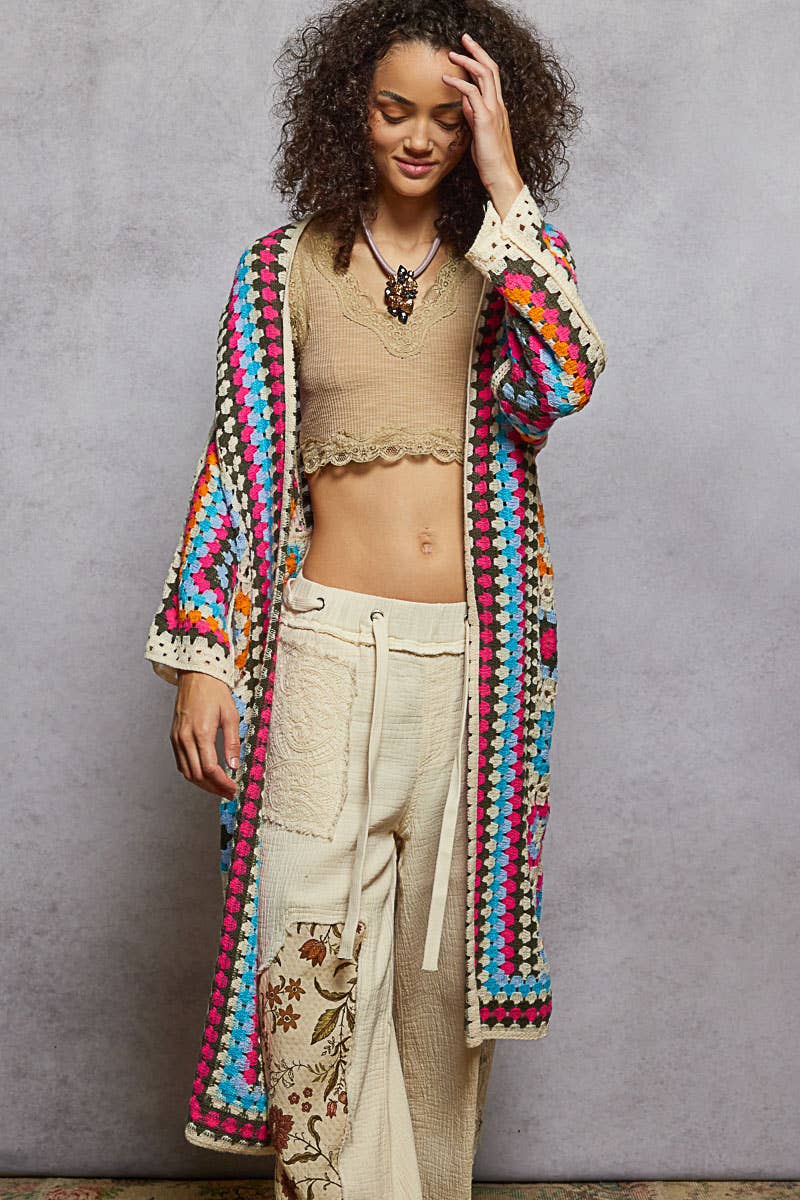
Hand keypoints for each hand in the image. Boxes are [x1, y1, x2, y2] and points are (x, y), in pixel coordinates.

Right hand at [170, 672, 239, 798]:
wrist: (196, 676)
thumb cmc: (215, 693)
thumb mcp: (231, 716)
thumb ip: (233, 742)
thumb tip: (234, 765)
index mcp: (201, 732)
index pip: (210, 769)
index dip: (222, 783)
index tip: (233, 788)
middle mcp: (185, 738)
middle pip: (197, 775)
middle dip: (214, 788)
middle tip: (228, 793)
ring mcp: (177, 738)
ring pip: (187, 772)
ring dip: (203, 784)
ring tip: (219, 788)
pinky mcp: (174, 737)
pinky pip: (181, 763)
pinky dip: (192, 773)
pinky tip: (205, 775)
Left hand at [442, 32, 523, 214]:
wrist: (500, 176)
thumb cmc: (490, 160)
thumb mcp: (479, 133)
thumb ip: (473, 116)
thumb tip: (463, 102)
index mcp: (498, 108)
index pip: (491, 77)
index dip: (480, 61)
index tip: (468, 50)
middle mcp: (498, 105)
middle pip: (490, 68)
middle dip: (477, 50)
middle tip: (464, 38)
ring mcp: (494, 111)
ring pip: (484, 75)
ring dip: (467, 61)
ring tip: (451, 54)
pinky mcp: (485, 119)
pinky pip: (472, 93)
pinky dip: (458, 83)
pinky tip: (446, 78)